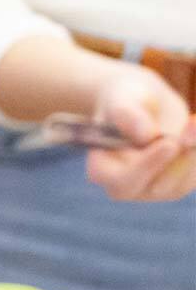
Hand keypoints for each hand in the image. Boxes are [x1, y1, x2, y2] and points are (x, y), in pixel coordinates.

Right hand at [86, 62, 195, 201]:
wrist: (145, 102)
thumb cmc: (125, 99)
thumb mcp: (121, 99)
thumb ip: (128, 114)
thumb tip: (147, 135)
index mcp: (102, 169)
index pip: (123, 180)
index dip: (146, 166)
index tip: (169, 144)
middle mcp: (128, 186)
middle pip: (157, 187)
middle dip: (178, 161)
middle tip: (192, 127)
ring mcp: (155, 190)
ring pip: (181, 183)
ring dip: (192, 154)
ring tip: (193, 122)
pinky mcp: (179, 184)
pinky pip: (194, 176)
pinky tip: (195, 127)